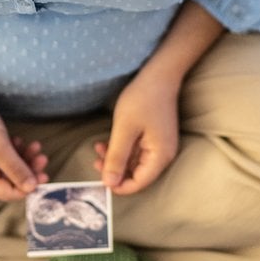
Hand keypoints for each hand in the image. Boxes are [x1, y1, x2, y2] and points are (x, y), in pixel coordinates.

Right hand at [0, 91, 48, 200]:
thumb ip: (16, 169)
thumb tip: (31, 188)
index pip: (7, 193)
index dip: (27, 187)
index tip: (45, 176)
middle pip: (9, 180)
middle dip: (28, 170)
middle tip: (43, 158)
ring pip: (9, 166)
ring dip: (24, 157)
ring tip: (36, 146)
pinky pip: (4, 154)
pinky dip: (14, 149)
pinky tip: (20, 140)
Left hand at [94, 74, 178, 194]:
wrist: (158, 75)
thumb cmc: (143, 99)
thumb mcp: (124, 129)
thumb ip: (117, 158)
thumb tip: (109, 183)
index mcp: (160, 156)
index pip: (139, 183)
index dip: (119, 185)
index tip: (99, 178)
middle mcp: (163, 155)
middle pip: (137, 174)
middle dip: (115, 171)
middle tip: (96, 161)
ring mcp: (160, 146)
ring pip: (134, 163)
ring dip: (116, 159)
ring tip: (98, 149)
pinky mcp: (154, 138)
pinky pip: (137, 152)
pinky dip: (122, 150)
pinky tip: (107, 143)